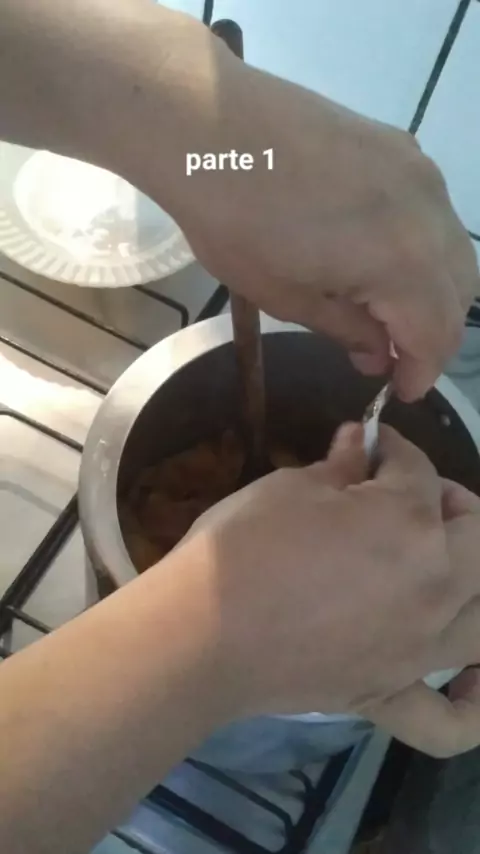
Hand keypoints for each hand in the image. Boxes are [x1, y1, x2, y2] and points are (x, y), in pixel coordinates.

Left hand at [157, 37, 477, 400]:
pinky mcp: (402, 147)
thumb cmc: (236, 224)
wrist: (208, 126)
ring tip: (386, 313)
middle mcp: (431, 215)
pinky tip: (379, 258)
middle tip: (392, 358)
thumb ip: (348, 330)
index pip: (436, 335)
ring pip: (455, 250)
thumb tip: (379, 355)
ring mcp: (421, 173)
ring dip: (432, 292)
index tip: (400, 393)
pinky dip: (422, 249)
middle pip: (459, 293)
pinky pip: (433, 213)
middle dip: (432, 336)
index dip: (422, 373)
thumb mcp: (288, 297)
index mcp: (405, 262)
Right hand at [182, 424, 479, 756]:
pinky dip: (472, 705)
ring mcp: (419, 649)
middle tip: (411, 497)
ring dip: (476, 587)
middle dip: (451, 504)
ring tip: (447, 572)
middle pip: (477, 536)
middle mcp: (435, 586)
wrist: (200, 633)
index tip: (370, 445)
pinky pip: (449, 721)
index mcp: (410, 523)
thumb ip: (339, 466)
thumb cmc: (244, 546)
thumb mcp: (290, 488)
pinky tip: (469, 683)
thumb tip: (359, 442)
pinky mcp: (389, 694)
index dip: (392, 449)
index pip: (417, 471)